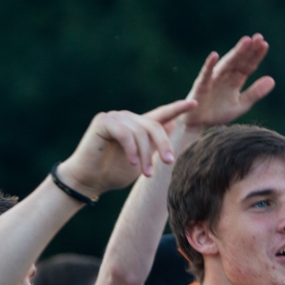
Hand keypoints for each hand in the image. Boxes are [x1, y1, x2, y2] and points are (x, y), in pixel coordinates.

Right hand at [58, 99, 197, 197]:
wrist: (89, 181)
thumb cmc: (114, 173)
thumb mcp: (141, 160)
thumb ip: (154, 144)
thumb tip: (172, 123)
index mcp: (138, 127)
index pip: (161, 114)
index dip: (177, 108)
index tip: (194, 104)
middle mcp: (127, 118)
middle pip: (154, 125)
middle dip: (164, 145)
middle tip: (168, 163)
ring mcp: (115, 117)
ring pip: (140, 132)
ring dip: (144, 155)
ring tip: (146, 173)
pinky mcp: (103, 121)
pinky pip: (125, 132)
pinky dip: (131, 149)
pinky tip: (132, 162)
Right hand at [179, 33, 274, 130]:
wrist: (198, 125)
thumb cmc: (218, 114)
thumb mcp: (241, 105)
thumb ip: (255, 93)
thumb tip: (272, 80)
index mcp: (235, 80)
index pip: (248, 65)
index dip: (256, 56)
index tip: (264, 44)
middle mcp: (225, 76)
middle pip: (239, 61)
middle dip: (248, 50)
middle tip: (258, 37)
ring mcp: (213, 79)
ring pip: (226, 64)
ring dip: (235, 53)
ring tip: (245, 42)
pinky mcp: (201, 86)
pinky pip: (206, 74)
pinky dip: (209, 65)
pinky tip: (214, 56)